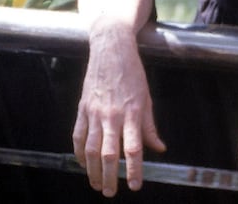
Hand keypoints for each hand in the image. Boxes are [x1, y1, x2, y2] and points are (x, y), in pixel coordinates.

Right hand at [72, 24, 165, 196]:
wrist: (111, 48)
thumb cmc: (132, 72)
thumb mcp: (146, 98)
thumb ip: (150, 126)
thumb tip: (159, 148)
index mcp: (132, 113)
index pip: (134, 148)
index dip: (135, 170)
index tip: (135, 186)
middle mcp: (112, 115)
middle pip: (109, 153)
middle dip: (110, 177)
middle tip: (110, 192)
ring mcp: (94, 111)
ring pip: (90, 148)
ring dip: (93, 170)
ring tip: (96, 184)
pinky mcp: (82, 107)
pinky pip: (77, 135)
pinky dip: (78, 152)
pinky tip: (83, 163)